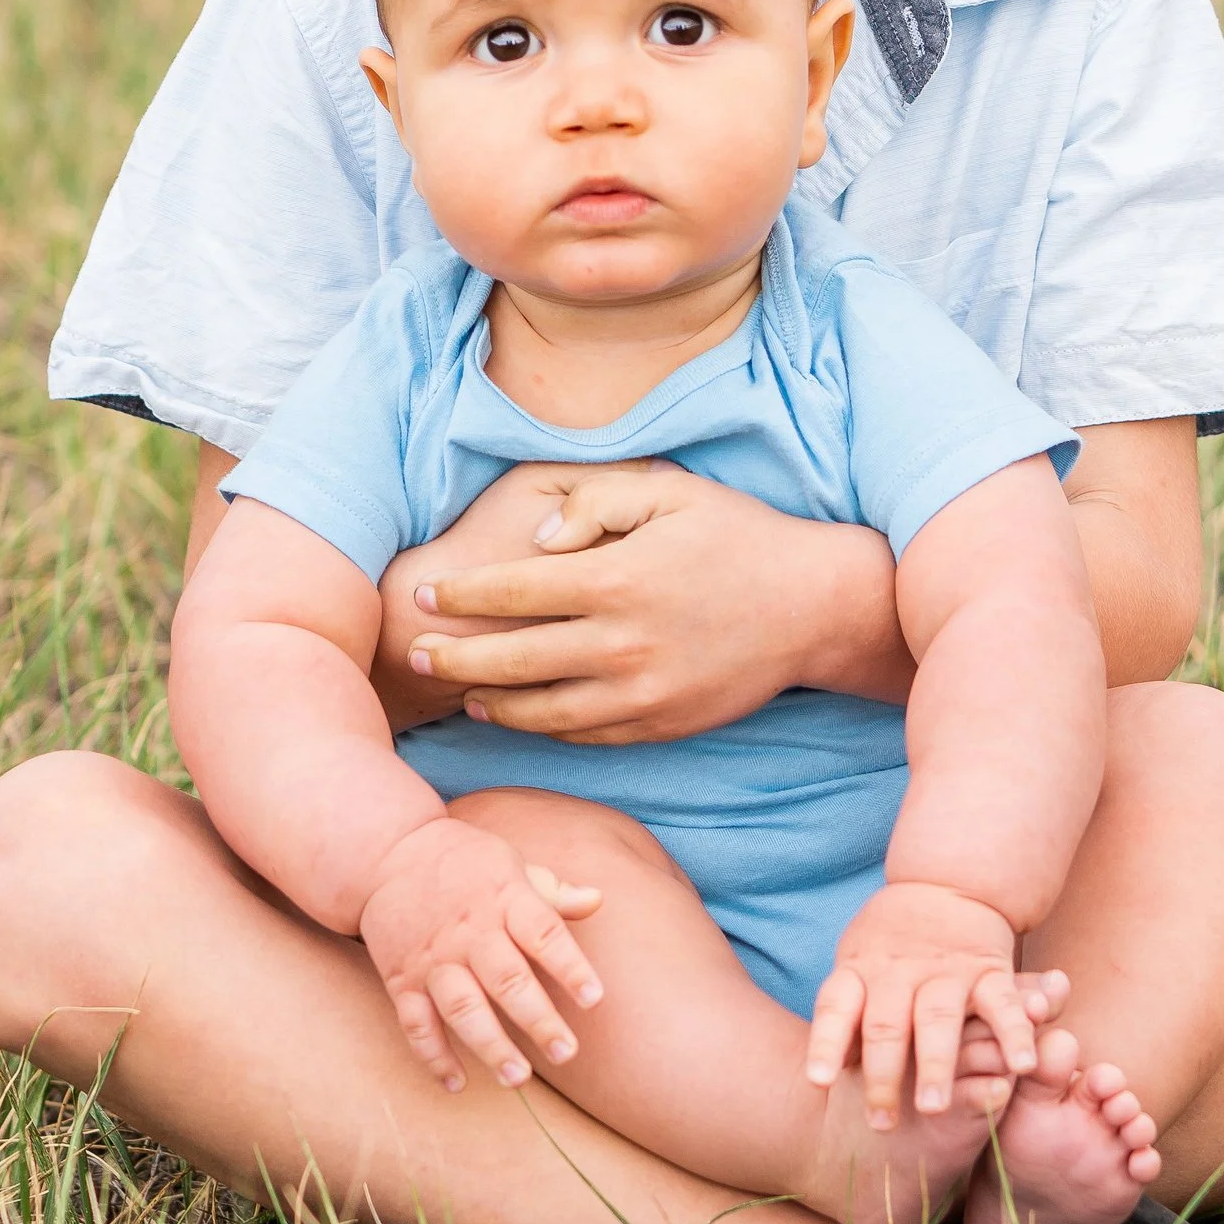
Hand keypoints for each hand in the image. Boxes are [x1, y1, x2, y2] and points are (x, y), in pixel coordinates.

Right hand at [356, 817, 602, 1090]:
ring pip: (462, 1007)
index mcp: (504, 899)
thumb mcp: (512, 864)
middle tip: (566, 1053)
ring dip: (489, 1045)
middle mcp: (470, 931)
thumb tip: (599, 900)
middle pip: (507, 979)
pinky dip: (433, 1055)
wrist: (388, 854)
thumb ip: (554, 892)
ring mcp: (434, 958)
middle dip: (537, 1019)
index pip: (544, 934)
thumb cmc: (465, 863)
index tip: (595, 999)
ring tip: (517, 1078)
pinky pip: (416, 1023)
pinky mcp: (402, 979)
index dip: (571, 967)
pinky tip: (457, 1083)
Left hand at [391, 463, 905, 744]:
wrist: (812, 606)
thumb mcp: (669, 489)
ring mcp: (641, 692)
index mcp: (616, 579)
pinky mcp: (661, 724)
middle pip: (510, 659)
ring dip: (490, 703)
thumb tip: (538, 539)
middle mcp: (621, 643)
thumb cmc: (736, 535)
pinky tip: (521, 714)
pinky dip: (543, 728)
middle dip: (452, 658)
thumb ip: (596, 500)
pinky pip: (585, 734)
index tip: (422, 594)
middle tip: (412, 654)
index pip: (510, 592)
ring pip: (540, 711)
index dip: (458, 595)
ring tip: (460, 694)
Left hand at [804, 880, 1039, 1128]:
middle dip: (883, 1075)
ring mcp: (947, 969)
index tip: (817, 1081)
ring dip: (936, 1064)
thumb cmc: (892, 941)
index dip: (825, 1043)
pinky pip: (1003, 1003)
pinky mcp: (989, 969)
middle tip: (880, 1124)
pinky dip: (1014, 1034)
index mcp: (861, 969)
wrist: (949, 880)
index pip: (836, 1007)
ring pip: (938, 1018)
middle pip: (887, 1024)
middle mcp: (900, 970)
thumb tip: (829, 1073)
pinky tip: (1022, 1066)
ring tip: (932, 1107)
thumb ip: (847, 1016)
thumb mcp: (857, 963)